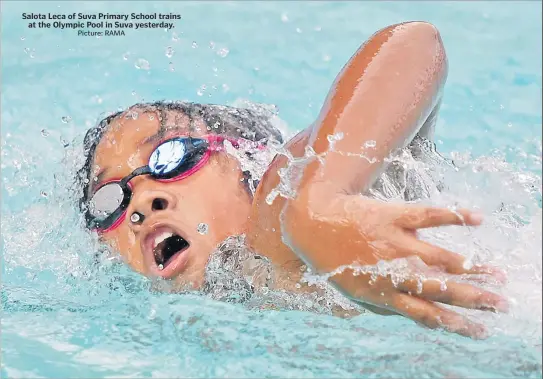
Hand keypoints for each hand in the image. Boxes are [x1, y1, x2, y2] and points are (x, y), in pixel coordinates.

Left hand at [283, 192, 507, 338]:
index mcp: (384, 292)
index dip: (457, 324)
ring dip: (473, 267)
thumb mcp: (354, 292)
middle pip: (441, 289)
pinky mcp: (394, 216)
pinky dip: (455, 217)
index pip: (428, 313)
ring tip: (498, 273)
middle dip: (475, 299)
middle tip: (502, 304)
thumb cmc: (332, 259)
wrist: (311, 222)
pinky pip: (429, 216)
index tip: (482, 330)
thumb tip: (418, 317)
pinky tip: (477, 220)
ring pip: (441, 258)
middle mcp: (394, 271)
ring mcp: (396, 243)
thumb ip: (385, 306)